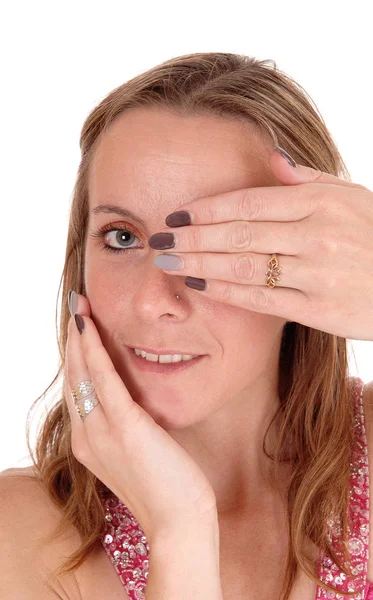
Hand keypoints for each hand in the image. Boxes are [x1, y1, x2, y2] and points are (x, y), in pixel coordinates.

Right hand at [64, 293, 217, 540]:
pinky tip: (90, 326)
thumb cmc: (168, 489)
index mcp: (88, 443)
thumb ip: (128, 427)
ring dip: (80, 335)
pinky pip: (103, 379)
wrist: (180, 524)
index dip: (77, 356)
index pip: (77, 390)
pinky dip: (94, 349)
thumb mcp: (140, 453)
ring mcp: (101, 432)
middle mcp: (86, 436)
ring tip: (80, 305)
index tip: (81, 327)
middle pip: (73, 376)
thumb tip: (134, 403)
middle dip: (74, 338)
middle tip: (77, 305)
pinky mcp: (124, 427)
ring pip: (82, 372)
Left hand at [150, 147, 372, 340]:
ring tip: (168, 262)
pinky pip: (262, 299)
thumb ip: (309, 179)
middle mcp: (317, 235)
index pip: (250, 201)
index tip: (178, 214)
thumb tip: (270, 158)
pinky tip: (200, 285)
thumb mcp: (352, 196)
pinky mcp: (318, 308)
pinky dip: (226, 292)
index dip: (209, 208)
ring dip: (201, 264)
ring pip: (245, 267)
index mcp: (321, 202)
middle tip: (159, 240)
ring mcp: (317, 273)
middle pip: (240, 233)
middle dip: (194, 237)